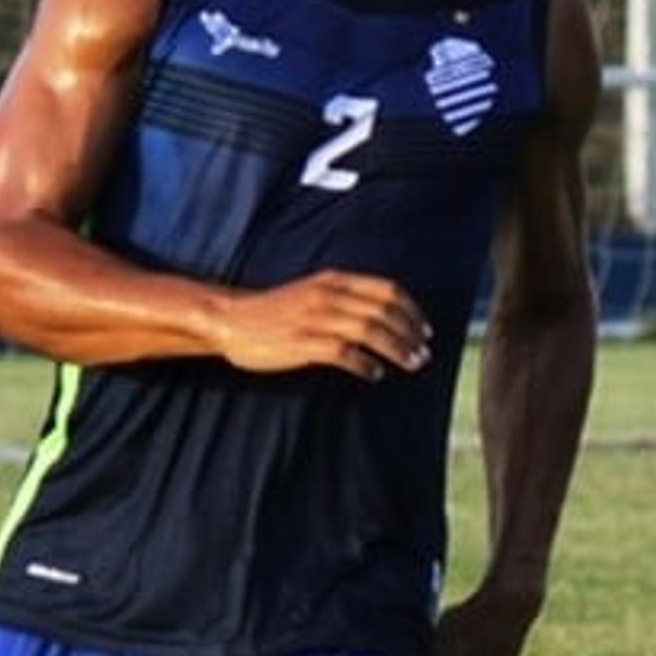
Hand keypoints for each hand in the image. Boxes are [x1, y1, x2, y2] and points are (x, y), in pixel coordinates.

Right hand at [219, 270, 428, 379]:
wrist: (231, 320)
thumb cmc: (274, 311)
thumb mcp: (312, 291)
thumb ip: (343, 297)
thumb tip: (381, 314)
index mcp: (333, 280)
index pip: (386, 289)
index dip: (411, 310)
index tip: (425, 330)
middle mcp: (328, 296)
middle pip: (383, 312)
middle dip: (410, 334)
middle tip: (423, 354)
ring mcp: (315, 319)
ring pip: (370, 331)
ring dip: (397, 349)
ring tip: (411, 364)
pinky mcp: (303, 343)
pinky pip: (345, 354)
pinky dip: (366, 365)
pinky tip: (375, 375)